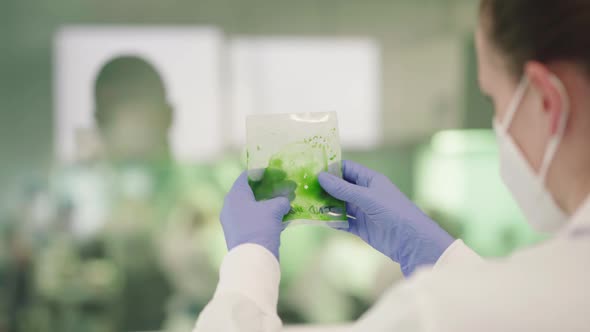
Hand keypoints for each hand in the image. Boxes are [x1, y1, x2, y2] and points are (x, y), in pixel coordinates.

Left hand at [221, 172, 291, 259]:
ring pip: (253, 208)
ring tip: (285, 203)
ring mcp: (234, 222)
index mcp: (235, 195)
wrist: (252, 259)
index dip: (262, 172)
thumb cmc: (260, 228)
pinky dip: (266, 218)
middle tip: (283, 187)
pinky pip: (253, 220)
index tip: (277, 172)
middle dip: (268, 190)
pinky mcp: (239, 235)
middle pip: (250, 193)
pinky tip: (282, 219)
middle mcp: (230, 207)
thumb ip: (281, 201)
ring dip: (269, 205)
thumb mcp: (274, 210)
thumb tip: (285, 201)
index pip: (246, 176)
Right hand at [318, 161, 453, 276]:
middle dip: (325, 188)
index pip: (347, 169)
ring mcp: (363, 211)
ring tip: (309, 205)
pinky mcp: (361, 228)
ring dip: (327, 206)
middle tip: (305, 189)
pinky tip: (322, 221)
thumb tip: (320, 177)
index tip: (312, 170)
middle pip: (340, 187)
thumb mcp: (367, 198)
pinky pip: (343, 222)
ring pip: (340, 205)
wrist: (411, 242)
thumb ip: (343, 189)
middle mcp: (365, 194)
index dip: (331, 168)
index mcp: (370, 180)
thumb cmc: (394, 212)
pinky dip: (334, 221)